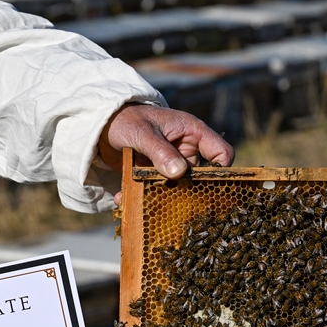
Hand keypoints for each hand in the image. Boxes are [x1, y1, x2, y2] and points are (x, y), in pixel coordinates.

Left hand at [99, 105, 234, 203]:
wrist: (104, 124)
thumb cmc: (128, 120)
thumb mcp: (142, 133)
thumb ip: (160, 151)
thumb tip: (179, 172)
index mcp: (193, 134)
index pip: (221, 153)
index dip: (221, 171)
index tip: (207, 188)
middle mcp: (186, 151)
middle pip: (200, 178)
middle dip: (188, 192)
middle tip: (173, 205)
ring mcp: (171, 165)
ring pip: (177, 188)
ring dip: (161, 198)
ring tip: (143, 204)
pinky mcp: (155, 176)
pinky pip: (154, 190)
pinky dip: (141, 196)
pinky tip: (122, 199)